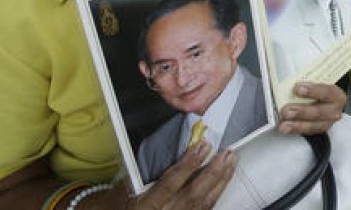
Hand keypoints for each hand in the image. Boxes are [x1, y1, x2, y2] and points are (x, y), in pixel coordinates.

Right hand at [116, 140, 236, 209]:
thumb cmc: (120, 202)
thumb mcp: (126, 184)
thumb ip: (149, 169)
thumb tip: (178, 146)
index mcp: (145, 206)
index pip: (170, 183)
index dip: (188, 164)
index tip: (202, 146)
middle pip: (194, 195)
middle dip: (213, 172)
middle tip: (226, 153)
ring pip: (204, 203)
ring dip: (220, 181)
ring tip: (231, 162)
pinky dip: (216, 193)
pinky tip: (224, 180)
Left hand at [278, 82, 344, 134]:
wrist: (327, 102)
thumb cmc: (320, 91)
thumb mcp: (318, 84)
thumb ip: (307, 84)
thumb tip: (289, 82)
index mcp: (335, 95)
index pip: (325, 92)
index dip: (312, 91)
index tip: (297, 89)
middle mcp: (334, 110)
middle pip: (318, 112)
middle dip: (301, 112)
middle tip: (287, 110)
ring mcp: (327, 122)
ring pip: (313, 125)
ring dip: (296, 124)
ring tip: (284, 124)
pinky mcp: (319, 130)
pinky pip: (307, 132)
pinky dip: (295, 130)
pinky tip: (286, 128)